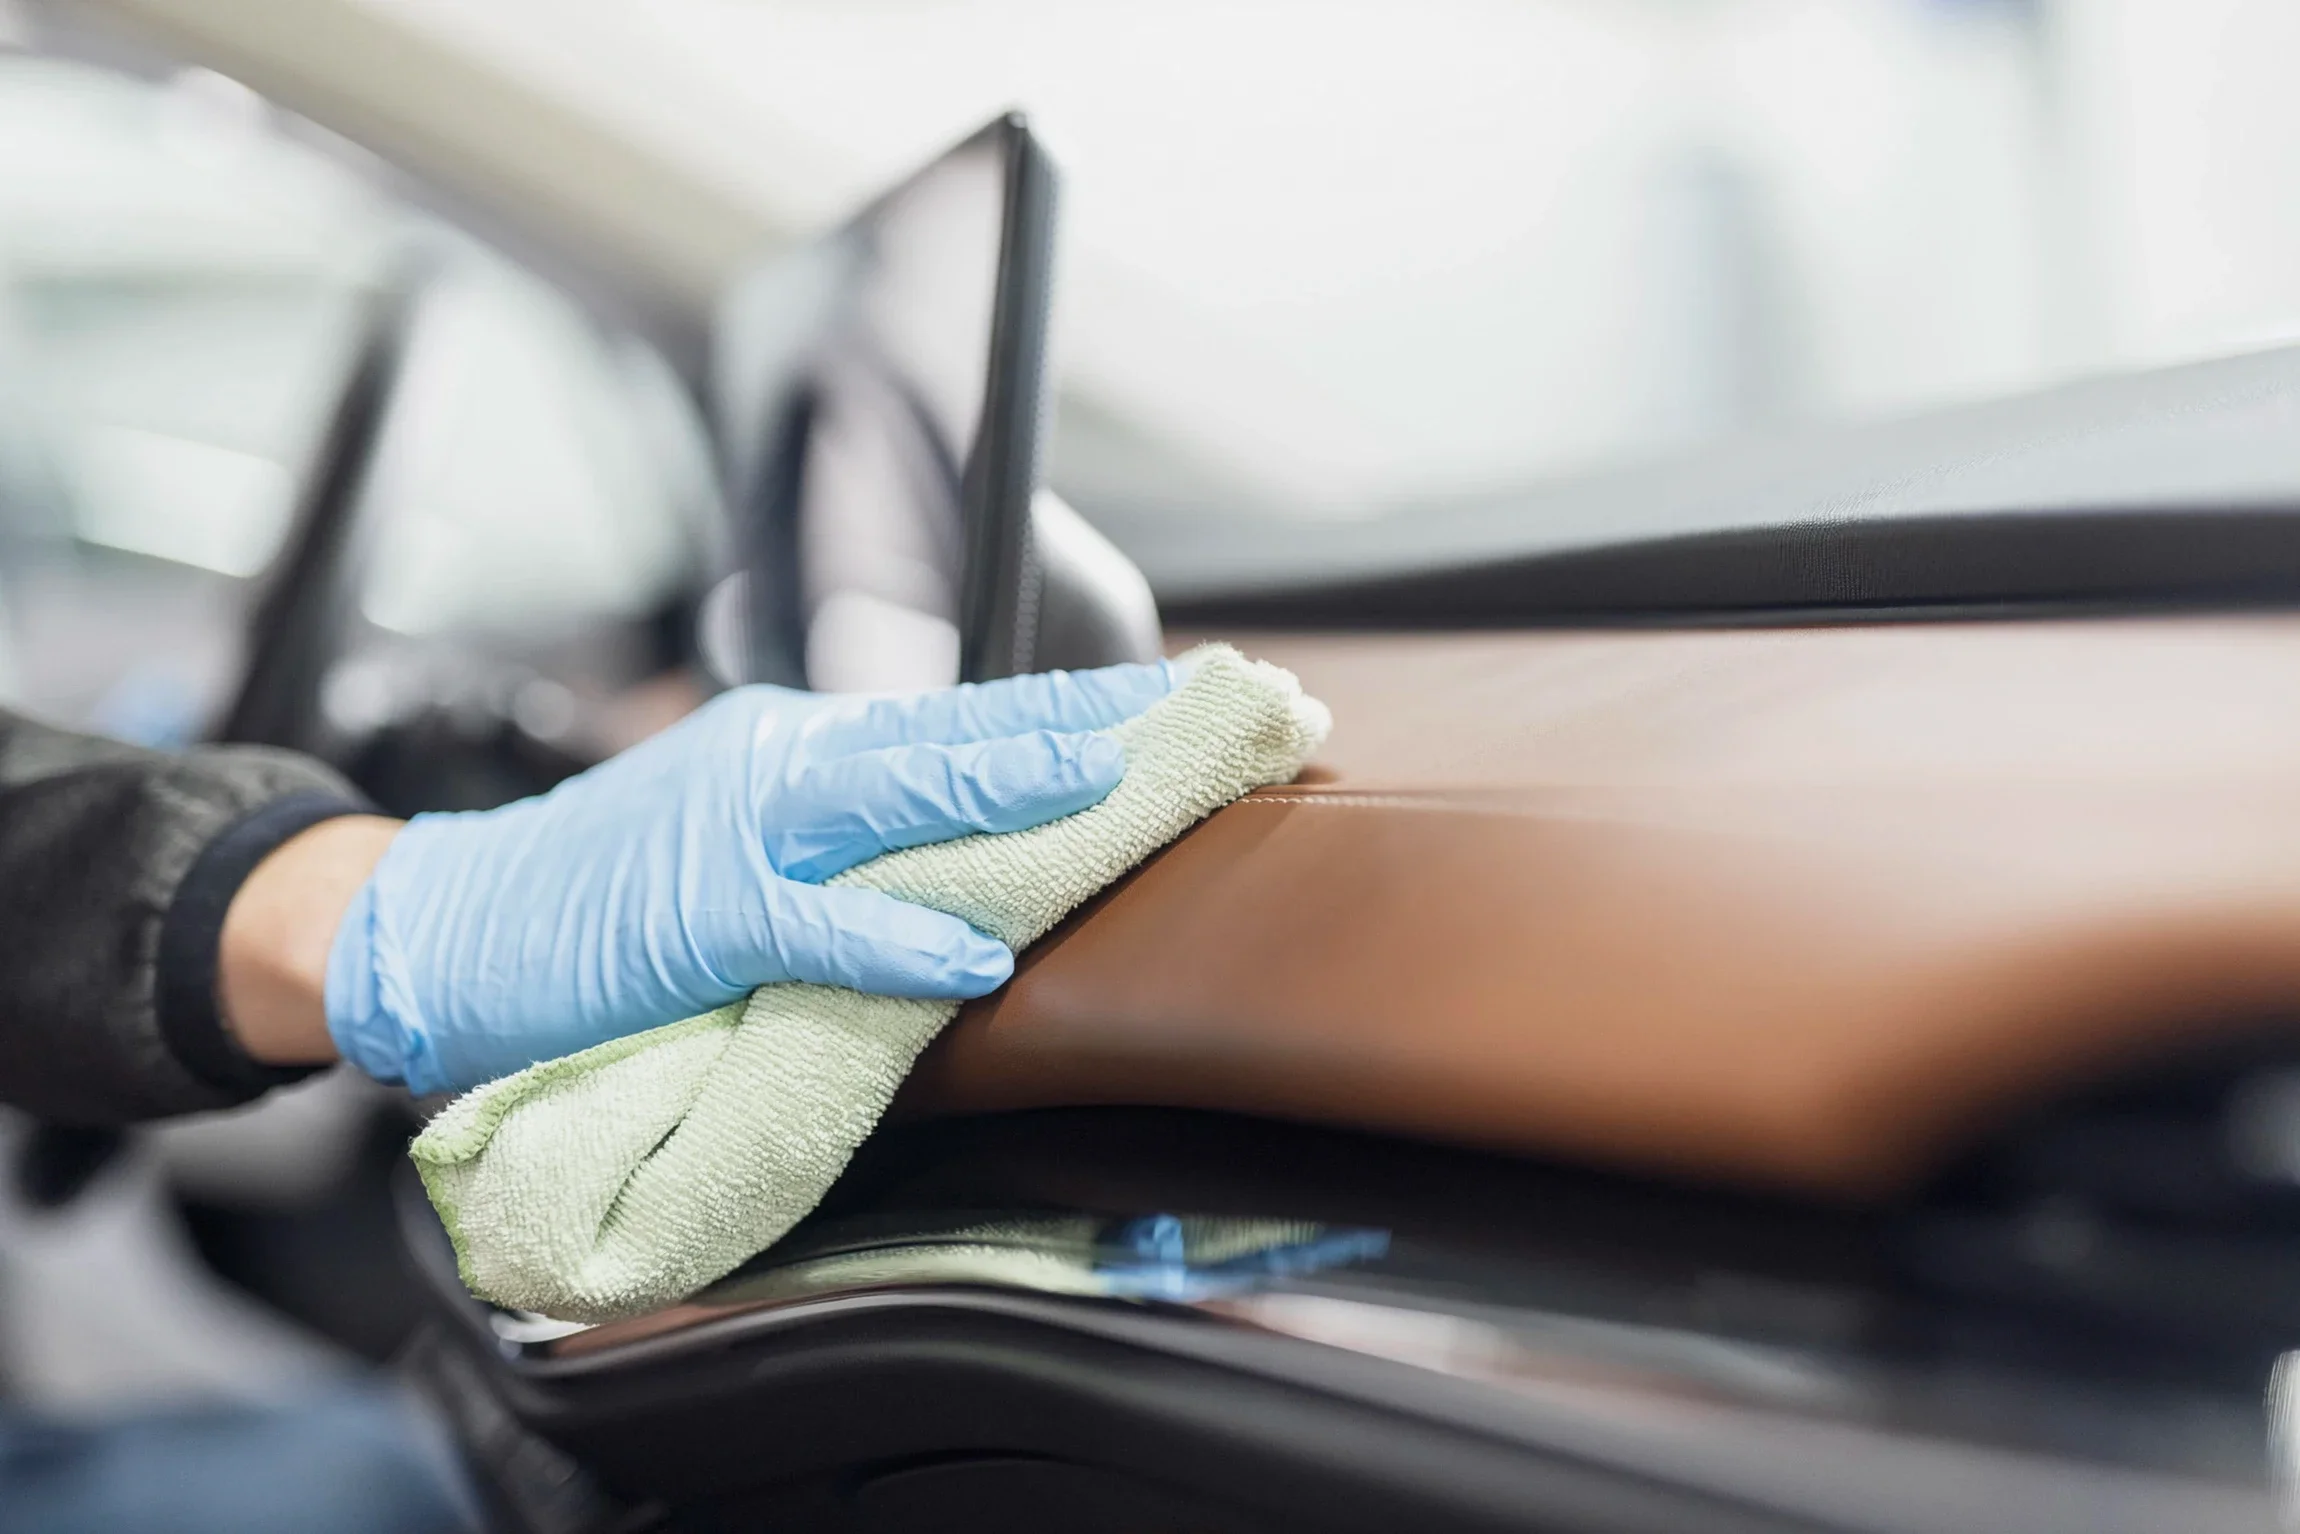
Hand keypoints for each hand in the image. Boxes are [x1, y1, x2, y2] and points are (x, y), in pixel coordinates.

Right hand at [223, 662, 1175, 1094]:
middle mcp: (784, 763)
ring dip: (1020, 789)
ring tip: (1127, 783)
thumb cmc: (602, 900)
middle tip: (1211, 712)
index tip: (1181, 708)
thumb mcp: (739, 840)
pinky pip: (814, 921)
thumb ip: (846, 838)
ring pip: (901, 795)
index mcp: (800, 749)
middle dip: (1089, 726)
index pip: (961, 718)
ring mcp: (738, 828)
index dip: (1075, 714)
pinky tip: (973, 949)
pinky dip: (896, 934)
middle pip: (959, 731)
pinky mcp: (693, 911)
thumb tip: (968, 858)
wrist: (441, 924)